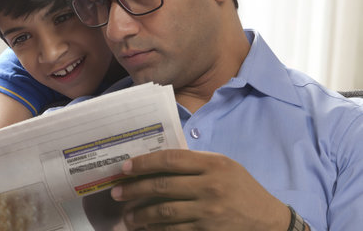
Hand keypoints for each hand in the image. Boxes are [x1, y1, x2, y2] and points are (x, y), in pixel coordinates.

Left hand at [110, 149, 290, 230]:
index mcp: (213, 164)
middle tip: (116, 192)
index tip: (126, 167)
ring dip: (140, 215)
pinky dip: (156, 230)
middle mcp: (209, 187)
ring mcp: (208, 212)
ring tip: (126, 216)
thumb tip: (158, 162)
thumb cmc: (242, 188)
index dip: (144, 163)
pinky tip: (145, 228)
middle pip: (162, 186)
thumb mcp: (224, 165)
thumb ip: (195, 162)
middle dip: (134, 189)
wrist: (267, 221)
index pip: (170, 160)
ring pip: (164, 213)